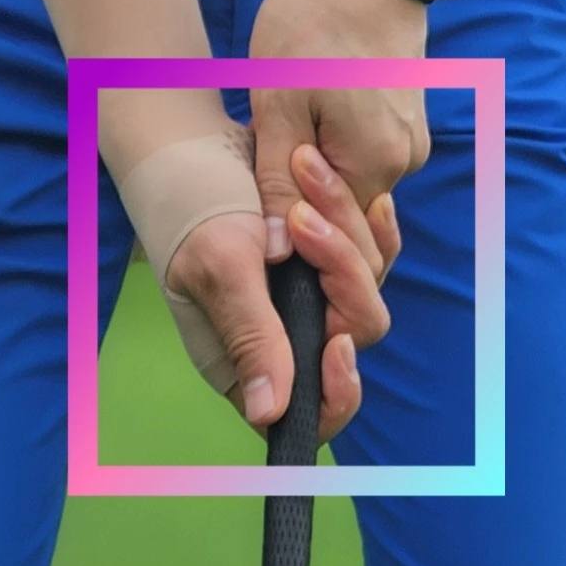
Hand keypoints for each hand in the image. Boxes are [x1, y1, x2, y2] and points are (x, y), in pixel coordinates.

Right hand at [163, 135, 391, 444]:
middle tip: (302, 217)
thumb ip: (250, 334)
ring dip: (349, 232)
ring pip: (367, 284)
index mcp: (252, 359)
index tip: (339, 343)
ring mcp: (313, 295)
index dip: (337, 389)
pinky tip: (374, 201)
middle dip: (343, 273)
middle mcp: (289, 334)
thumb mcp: (219, 271)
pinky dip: (372, 227)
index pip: (311, 408)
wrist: (193, 153)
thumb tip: (269, 413)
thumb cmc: (191, 214)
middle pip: (353, 332)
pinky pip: (372, 254)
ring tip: (311, 178)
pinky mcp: (329, 258)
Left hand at [247, 0, 430, 304]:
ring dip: (317, 191)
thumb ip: (277, 181)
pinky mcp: (403, 120)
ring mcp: (408, 141)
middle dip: (309, 224)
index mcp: (375, 164)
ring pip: (357, 194)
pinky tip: (300, 139)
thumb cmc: (314, 20)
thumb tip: (275, 253)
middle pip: (355, 226)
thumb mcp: (278, 102)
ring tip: (278, 152)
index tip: (265, 231)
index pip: (343, 246)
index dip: (303, 250)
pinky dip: (333, 165)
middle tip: (263, 189)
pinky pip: (365, 165)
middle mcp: (403, 162)